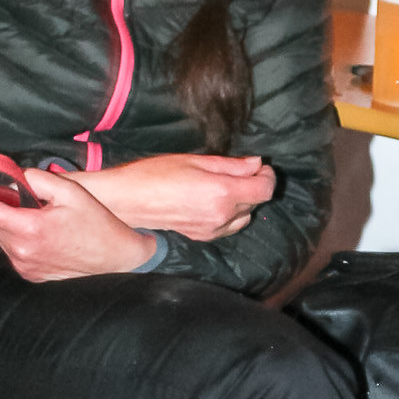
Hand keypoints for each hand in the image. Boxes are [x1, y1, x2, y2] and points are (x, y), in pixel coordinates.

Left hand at [0, 171, 154, 281]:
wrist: (118, 258)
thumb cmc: (97, 223)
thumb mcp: (71, 192)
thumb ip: (36, 180)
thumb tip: (13, 176)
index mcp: (29, 228)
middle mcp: (21, 251)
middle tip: (24, 198)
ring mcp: (25, 266)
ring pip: (3, 236)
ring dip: (12, 223)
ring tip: (43, 219)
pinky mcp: (31, 275)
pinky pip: (15, 250)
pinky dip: (21, 238)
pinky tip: (45, 235)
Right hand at [75, 152, 274, 239]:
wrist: (130, 201)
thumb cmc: (157, 174)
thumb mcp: (197, 161)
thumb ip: (231, 165)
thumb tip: (256, 164)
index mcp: (222, 193)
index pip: (264, 190)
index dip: (267, 176)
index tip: (261, 167)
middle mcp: (222, 215)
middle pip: (256, 203)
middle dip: (255, 186)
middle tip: (243, 171)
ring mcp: (213, 230)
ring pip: (245, 217)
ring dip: (244, 202)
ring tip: (228, 187)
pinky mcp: (203, 237)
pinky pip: (229, 227)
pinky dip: (231, 215)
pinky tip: (216, 202)